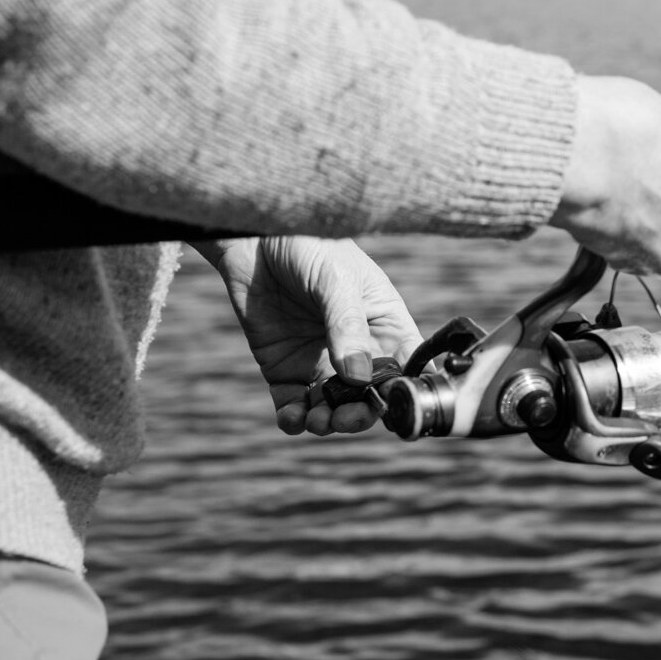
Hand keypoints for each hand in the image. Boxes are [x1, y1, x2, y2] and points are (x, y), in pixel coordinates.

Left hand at [194, 237, 422, 434]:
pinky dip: (294, 419)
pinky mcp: (285, 370)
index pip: (407, 368)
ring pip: (334, 408)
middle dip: (362, 414)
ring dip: (329, 422)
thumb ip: (347, 326)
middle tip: (346, 415)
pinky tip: (293, 417)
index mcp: (386, 326)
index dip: (407, 392)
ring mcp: (320, 363)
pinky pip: (293, 406)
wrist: (253, 237)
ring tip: (319, 419)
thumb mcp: (336, 280)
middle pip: (370, 397)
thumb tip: (358, 376)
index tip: (397, 406)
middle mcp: (358, 351)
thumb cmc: (309, 245)